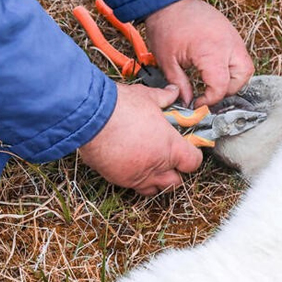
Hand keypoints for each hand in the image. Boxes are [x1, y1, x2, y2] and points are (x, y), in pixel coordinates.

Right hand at [79, 83, 202, 195]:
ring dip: (157, 180)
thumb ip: (164, 98)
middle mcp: (156, 167)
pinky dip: (136, 179)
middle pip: (176, 182)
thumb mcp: (147, 97)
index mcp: (171, 148)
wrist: (88, 116)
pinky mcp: (117, 179)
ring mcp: (136, 176)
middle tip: (170, 157)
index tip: (188, 148)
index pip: (193, 162)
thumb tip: (173, 92)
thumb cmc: (120, 106)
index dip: (193, 156)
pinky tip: (132, 164)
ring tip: (152, 164)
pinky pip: (132, 186)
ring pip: (155, 189)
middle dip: (176, 171)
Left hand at [145, 0, 253, 106]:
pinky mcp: (232, 34)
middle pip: (242, 78)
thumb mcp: (168, 61)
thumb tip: (188, 102)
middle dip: (228, 90)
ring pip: (246, 67)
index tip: (199, 103)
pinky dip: (233, 66)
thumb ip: (180, 85)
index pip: (221, 86)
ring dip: (235, 79)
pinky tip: (217, 68)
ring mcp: (233, 38)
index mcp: (211, 52)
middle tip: (210, 93)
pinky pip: (240, 56)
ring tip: (216, 82)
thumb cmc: (167, 27)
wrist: (169, 3)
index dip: (211, 99)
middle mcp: (228, 45)